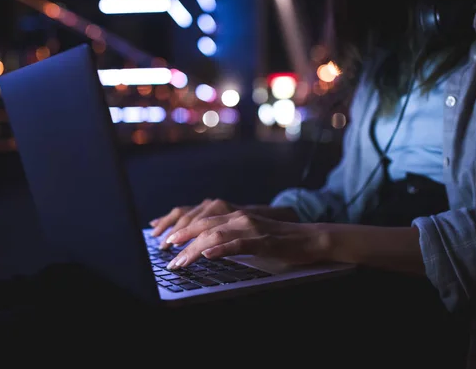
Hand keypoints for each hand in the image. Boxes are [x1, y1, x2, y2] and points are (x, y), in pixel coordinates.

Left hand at [164, 211, 330, 269]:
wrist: (310, 238)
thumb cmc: (278, 239)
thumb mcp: (249, 234)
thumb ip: (229, 236)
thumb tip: (204, 248)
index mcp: (235, 215)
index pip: (201, 219)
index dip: (181, 228)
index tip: (165, 240)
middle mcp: (240, 217)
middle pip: (203, 225)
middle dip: (181, 239)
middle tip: (166, 253)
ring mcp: (251, 227)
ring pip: (216, 234)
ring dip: (194, 248)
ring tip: (179, 260)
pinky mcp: (263, 240)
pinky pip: (238, 244)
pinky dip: (221, 249)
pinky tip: (208, 255)